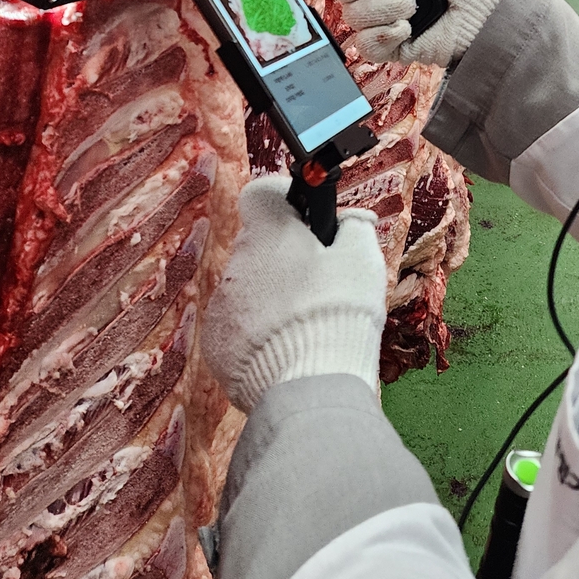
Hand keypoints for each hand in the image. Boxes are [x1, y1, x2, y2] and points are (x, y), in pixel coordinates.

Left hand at [202, 176, 386, 413]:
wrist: (309, 384)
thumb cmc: (338, 312)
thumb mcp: (363, 260)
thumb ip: (355, 228)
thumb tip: (352, 219)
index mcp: (270, 232)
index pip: (261, 194)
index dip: (284, 203)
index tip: (305, 222)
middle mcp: (237, 261)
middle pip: (259, 246)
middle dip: (284, 258)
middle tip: (317, 282)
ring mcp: (222, 304)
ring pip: (247, 287)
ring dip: (271, 297)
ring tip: (305, 324)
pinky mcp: (216, 343)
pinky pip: (237, 326)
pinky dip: (257, 333)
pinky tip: (286, 349)